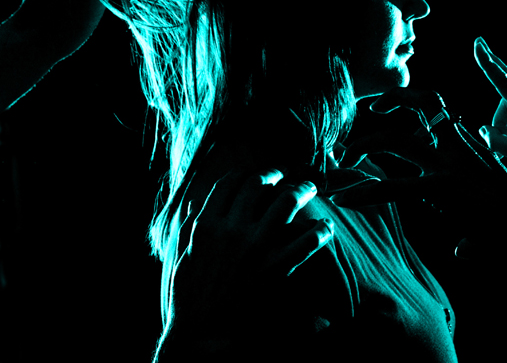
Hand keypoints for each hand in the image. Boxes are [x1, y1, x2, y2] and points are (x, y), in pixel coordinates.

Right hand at [170, 170, 333, 337]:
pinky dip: (321, 230)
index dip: (247, 173)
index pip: (229, 184)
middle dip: (277, 174)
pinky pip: (308, 241)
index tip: (258, 174)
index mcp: (205, 225)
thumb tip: (193, 202)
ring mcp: (255, 248)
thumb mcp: (178, 256)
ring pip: (287, 202)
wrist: (201, 334)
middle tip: (288, 174)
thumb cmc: (188, 297)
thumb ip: (185, 226)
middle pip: (259, 185)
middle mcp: (231, 230)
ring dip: (302, 190)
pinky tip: (326, 227)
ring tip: (311, 189)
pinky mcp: (275, 269)